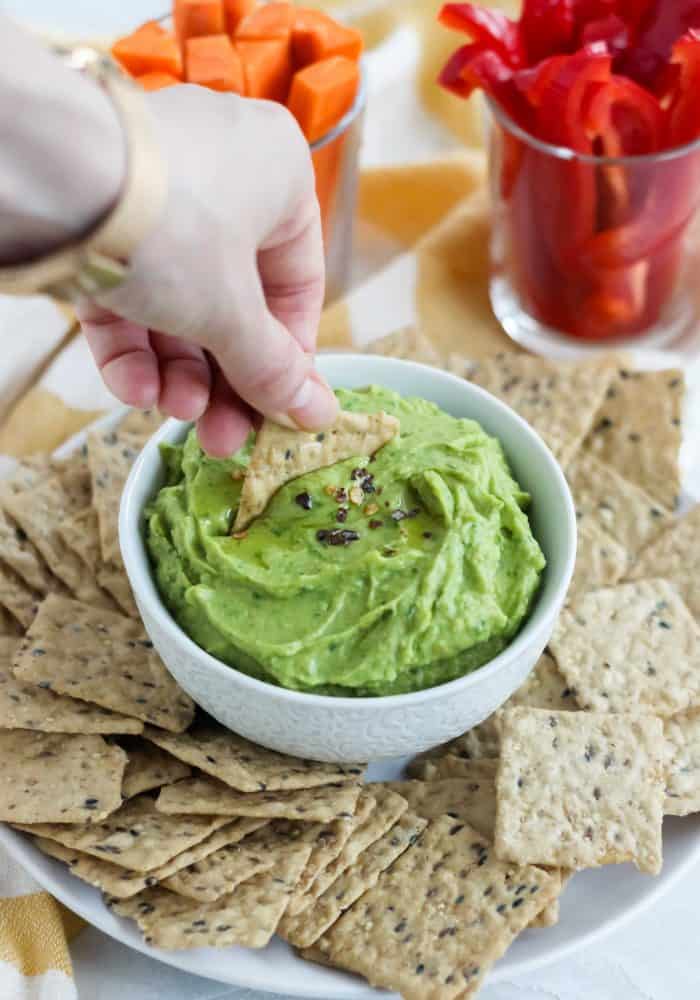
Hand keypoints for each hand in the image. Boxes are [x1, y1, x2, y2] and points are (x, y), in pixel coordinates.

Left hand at [79, 85, 337, 456]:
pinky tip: (134, 388)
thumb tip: (315, 412)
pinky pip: (127, 290)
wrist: (49, 180)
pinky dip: (133, 345)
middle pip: (235, 303)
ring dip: (180, 371)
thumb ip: (273, 368)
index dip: (289, 360)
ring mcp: (157, 197)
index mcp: (280, 177)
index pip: (297, 286)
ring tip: (176, 411)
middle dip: (224, 379)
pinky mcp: (98, 221)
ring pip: (179, 303)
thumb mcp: (233, 313)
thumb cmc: (172, 228)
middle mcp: (223, 177)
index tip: (277, 413)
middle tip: (221, 436)